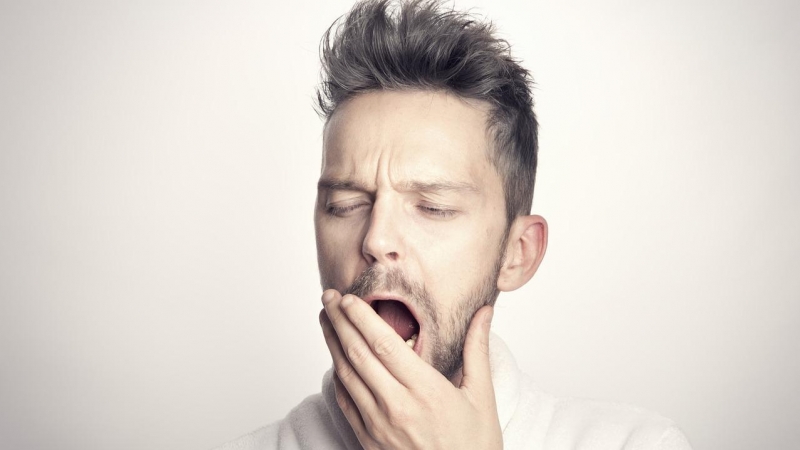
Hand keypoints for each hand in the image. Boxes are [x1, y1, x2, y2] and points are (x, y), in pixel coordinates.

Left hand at [319, 289, 502, 449]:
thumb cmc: (474, 446)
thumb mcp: (482, 397)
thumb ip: (476, 350)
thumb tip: (485, 312)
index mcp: (425, 390)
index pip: (384, 343)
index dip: (361, 317)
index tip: (348, 298)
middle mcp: (397, 406)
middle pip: (358, 354)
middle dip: (339, 321)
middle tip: (328, 296)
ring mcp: (379, 425)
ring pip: (347, 375)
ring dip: (332, 344)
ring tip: (325, 319)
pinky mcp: (369, 441)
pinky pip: (346, 402)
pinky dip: (337, 376)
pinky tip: (335, 359)